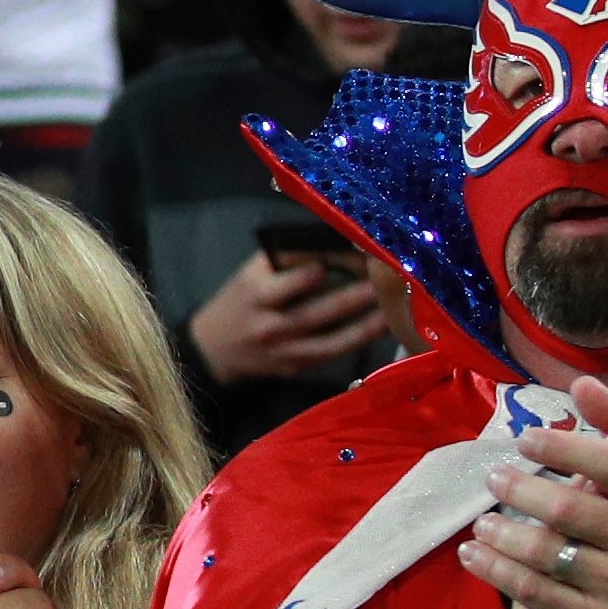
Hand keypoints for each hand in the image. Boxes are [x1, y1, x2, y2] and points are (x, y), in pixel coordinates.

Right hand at [184, 249, 382, 385]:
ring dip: (365, 327)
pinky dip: (357, 343)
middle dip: (354, 297)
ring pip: (330, 343)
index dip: (326, 267)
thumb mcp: (252, 271)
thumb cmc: (240, 300)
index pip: (297, 280)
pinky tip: (380, 329)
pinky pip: (332, 355)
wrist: (214, 348)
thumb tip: (334, 240)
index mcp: (256, 295)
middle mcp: (270, 327)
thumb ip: (288, 257)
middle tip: (385, 283)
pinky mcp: (296, 368)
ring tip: (393, 312)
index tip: (351, 254)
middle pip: (317, 313)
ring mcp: (284, 353)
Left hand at [460, 374, 607, 608]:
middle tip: (494, 477)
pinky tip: (474, 555)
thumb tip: (583, 384)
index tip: (526, 439)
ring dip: (504, 532)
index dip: (565, 449)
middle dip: (522, 490)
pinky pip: (536, 592)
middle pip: (571, 507)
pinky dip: (498, 570)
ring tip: (482, 520)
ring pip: (548, 551)